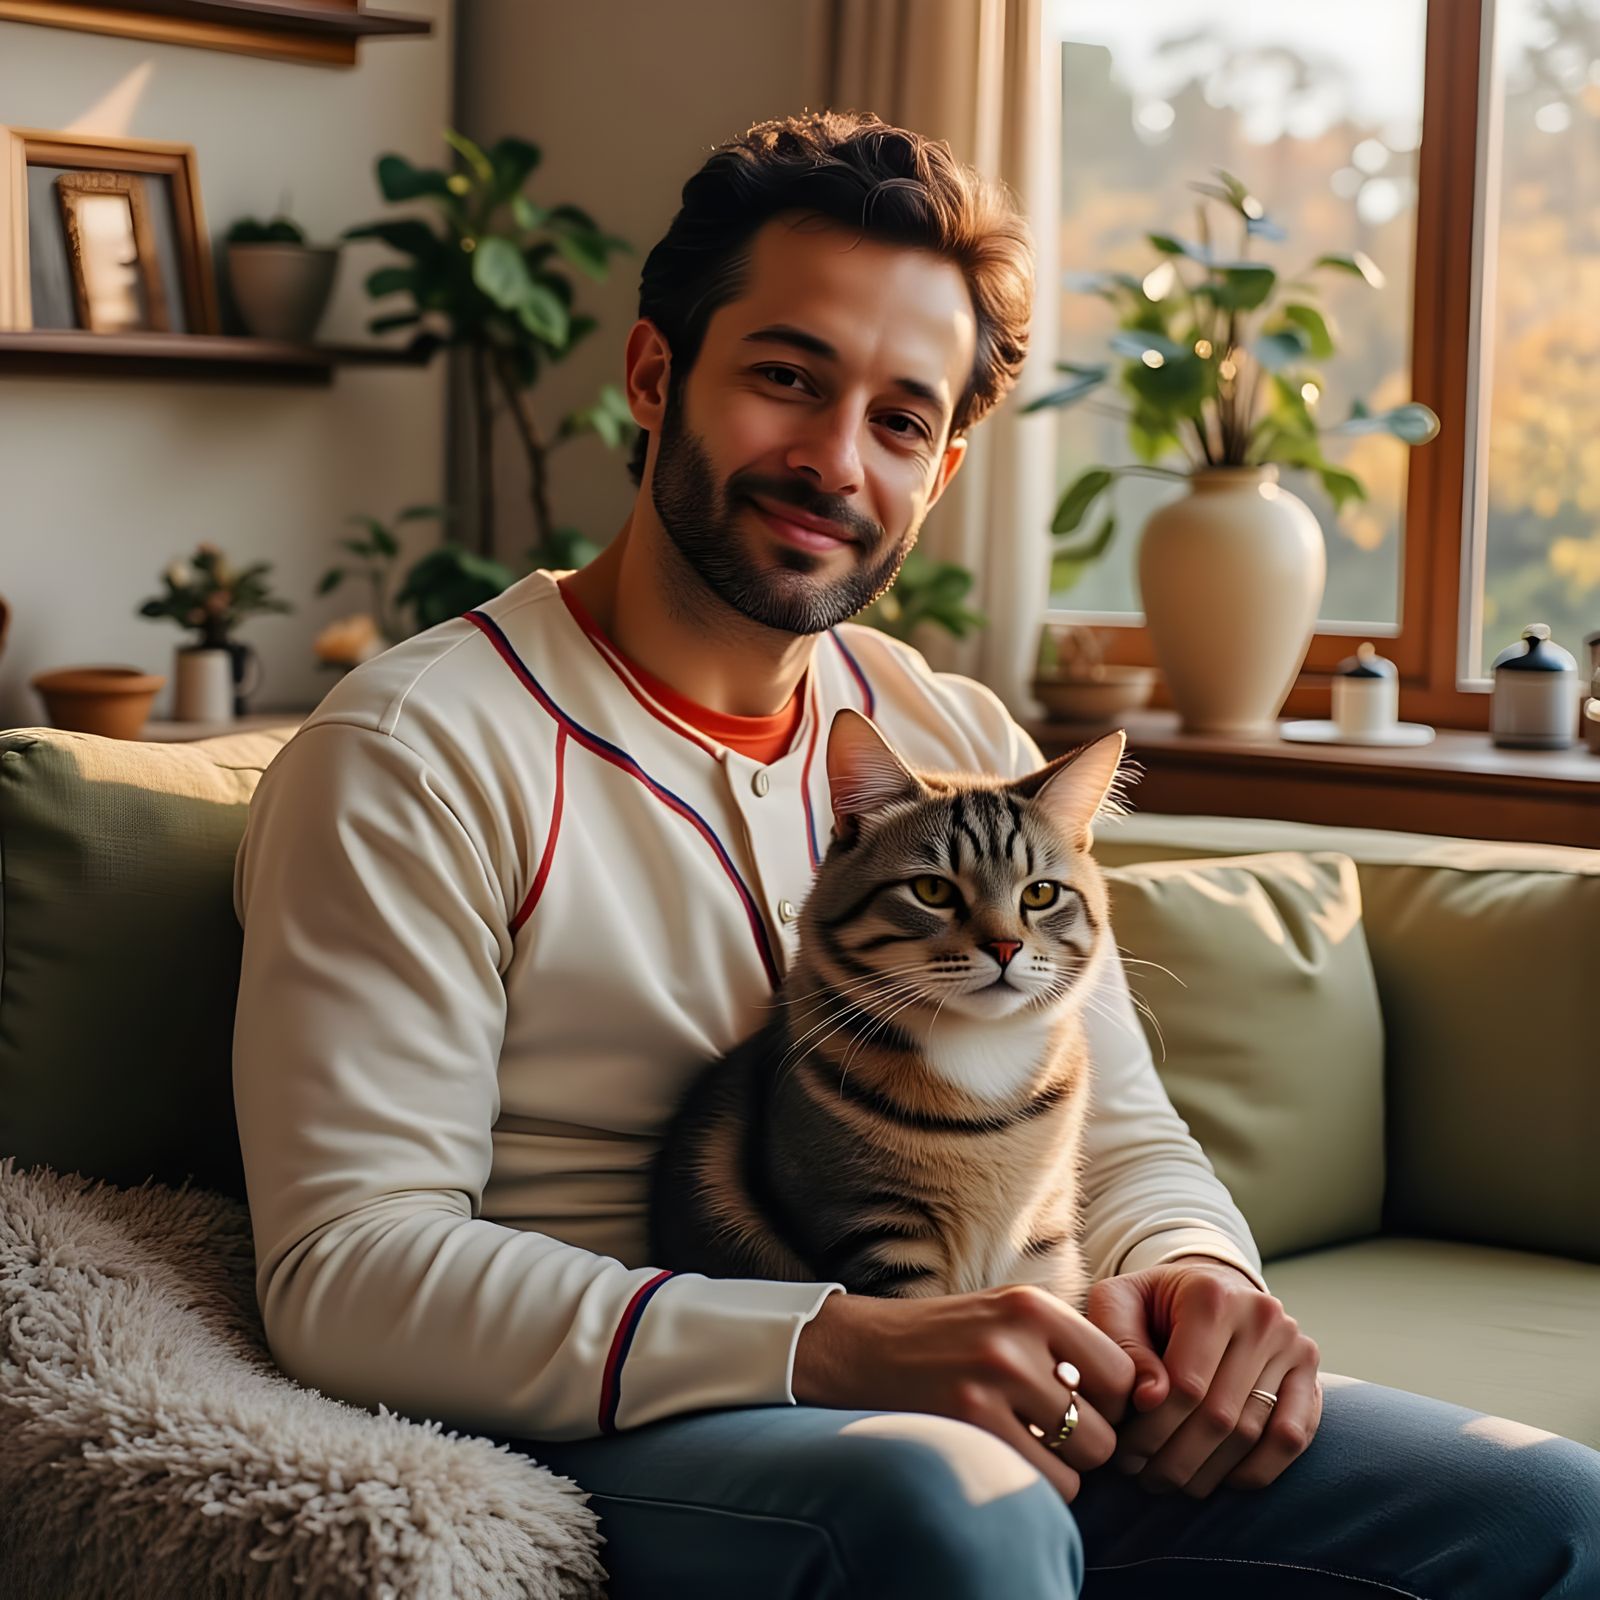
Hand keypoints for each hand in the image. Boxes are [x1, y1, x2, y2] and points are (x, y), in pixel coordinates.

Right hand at [793, 1284, 1137, 1503]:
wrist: (859, 1350)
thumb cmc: (945, 1340)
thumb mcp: (1004, 1316)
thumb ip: (1064, 1346)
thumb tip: (1138, 1399)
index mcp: (1031, 1306)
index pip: (1121, 1373)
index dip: (1110, 1404)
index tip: (1079, 1409)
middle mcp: (1015, 1338)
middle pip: (1105, 1426)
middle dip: (1086, 1444)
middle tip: (1050, 1437)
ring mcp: (990, 1382)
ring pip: (1081, 1461)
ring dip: (1063, 1471)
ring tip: (1026, 1448)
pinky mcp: (968, 1424)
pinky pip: (1043, 1484)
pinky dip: (1035, 1487)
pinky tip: (1003, 1461)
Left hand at [1084, 1257, 1321, 1498]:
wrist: (1207, 1288)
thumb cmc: (1152, 1303)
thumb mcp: (1118, 1304)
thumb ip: (1123, 1343)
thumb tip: (1148, 1398)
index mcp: (1212, 1296)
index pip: (1187, 1384)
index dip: (1152, 1429)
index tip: (1124, 1453)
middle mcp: (1261, 1317)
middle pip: (1220, 1415)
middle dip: (1175, 1458)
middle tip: (1142, 1478)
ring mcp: (1293, 1346)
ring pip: (1252, 1431)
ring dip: (1208, 1471)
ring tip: (1170, 1481)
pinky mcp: (1312, 1374)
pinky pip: (1292, 1438)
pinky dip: (1257, 1469)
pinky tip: (1220, 1479)